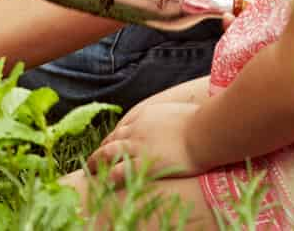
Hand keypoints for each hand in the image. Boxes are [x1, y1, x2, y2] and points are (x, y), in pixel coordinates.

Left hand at [87, 92, 207, 180]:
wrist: (203, 131)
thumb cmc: (200, 121)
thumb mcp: (179, 111)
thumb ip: (170, 115)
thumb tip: (177, 120)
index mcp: (145, 114)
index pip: (124, 126)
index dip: (115, 136)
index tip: (110, 143)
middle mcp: (137, 129)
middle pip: (113, 138)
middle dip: (102, 147)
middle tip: (95, 157)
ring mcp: (138, 145)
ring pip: (109, 152)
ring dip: (97, 160)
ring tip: (90, 169)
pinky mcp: (143, 162)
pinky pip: (119, 171)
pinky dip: (109, 176)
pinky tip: (104, 182)